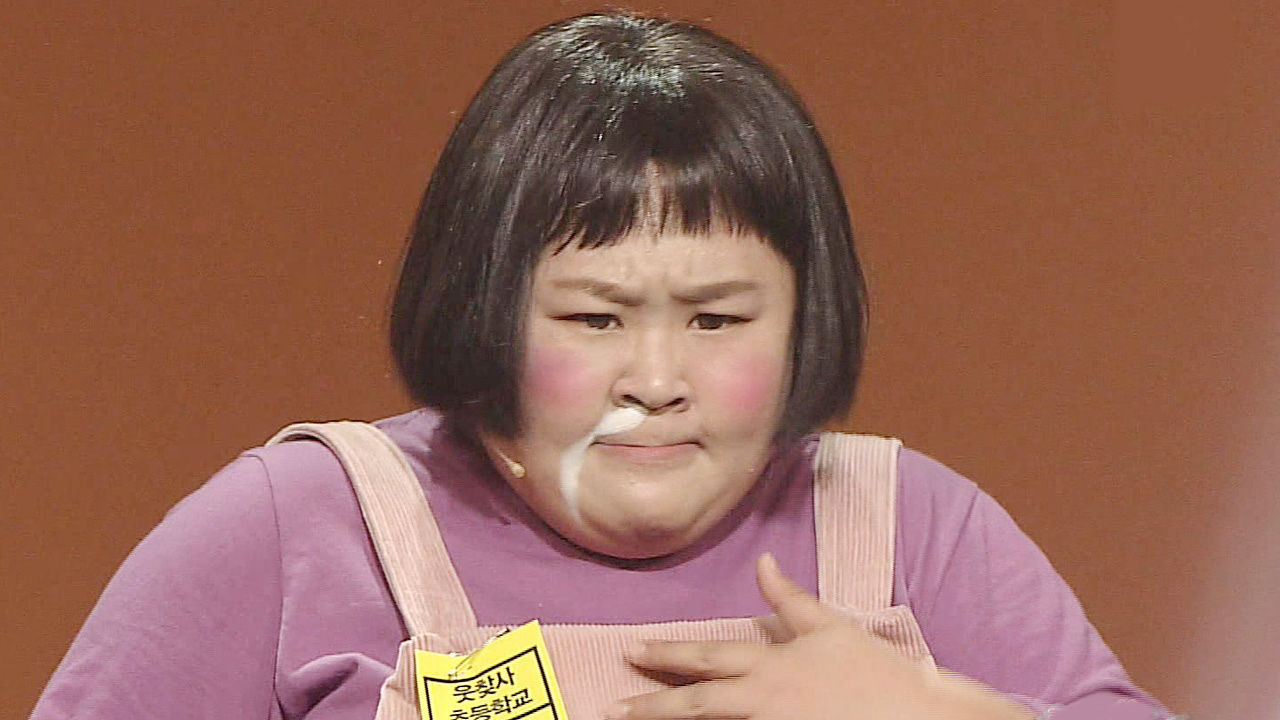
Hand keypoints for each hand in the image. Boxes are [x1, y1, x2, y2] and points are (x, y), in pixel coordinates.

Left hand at [608, 554, 1032, 719]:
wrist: (917, 717)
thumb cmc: (875, 673)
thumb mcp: (831, 628)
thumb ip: (790, 599)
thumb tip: (763, 562)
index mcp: (772, 665)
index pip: (708, 657)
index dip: (667, 653)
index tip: (631, 651)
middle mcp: (765, 701)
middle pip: (697, 705)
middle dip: (652, 706)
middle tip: (615, 707)